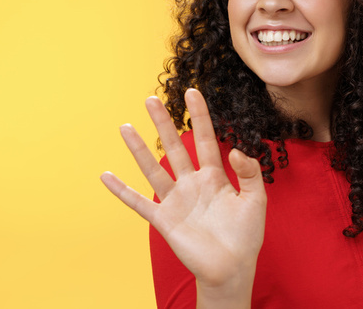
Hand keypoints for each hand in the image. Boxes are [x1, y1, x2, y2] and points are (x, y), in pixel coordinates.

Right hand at [101, 89, 265, 306]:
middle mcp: (192, 183)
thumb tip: (236, 149)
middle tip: (151, 99)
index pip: (206, 139)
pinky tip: (106, 176)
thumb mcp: (256, 200)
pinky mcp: (164, 220)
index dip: (200, 116)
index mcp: (215, 176)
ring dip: (139, 149)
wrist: (232, 268)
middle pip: (175, 147)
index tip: (192, 93)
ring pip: (154, 169)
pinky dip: (122, 191)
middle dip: (164, 123)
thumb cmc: (246, 235)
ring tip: (125, 126)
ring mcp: (176, 200)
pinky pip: (139, 203)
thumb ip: (250, 173)